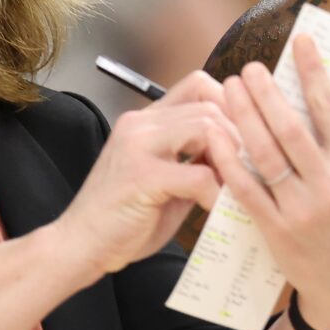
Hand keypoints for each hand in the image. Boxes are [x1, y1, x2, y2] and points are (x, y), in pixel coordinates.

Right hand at [53, 74, 234, 276]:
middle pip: (209, 105)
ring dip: (231, 161)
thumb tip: (242, 155)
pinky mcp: (141, 176)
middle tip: (248, 169)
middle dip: (239, 137)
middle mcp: (140, 124)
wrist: (81, 245)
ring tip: (235, 188)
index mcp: (147, 121)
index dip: (231, 106)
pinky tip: (216, 209)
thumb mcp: (167, 179)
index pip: (199, 85)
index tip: (247, 138)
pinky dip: (217, 193)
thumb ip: (196, 160)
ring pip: (207, 129)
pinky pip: (199, 173)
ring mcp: (138, 147)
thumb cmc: (125, 217)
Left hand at [216, 39, 329, 329]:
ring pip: (266, 155)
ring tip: (229, 91)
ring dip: (243, 118)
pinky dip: (230, 162)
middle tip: (248, 68)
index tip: (300, 42)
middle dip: (266, 93)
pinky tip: (217, 137)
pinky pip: (247, 190)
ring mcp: (301, 209)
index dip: (313, 72)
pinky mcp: (276, 230)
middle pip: (291, 129)